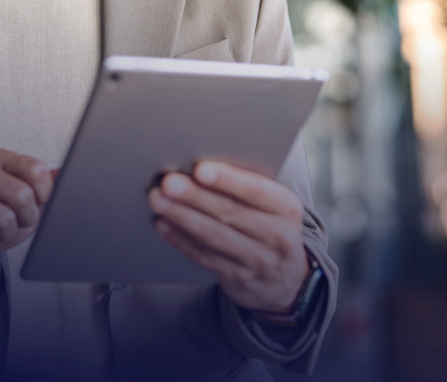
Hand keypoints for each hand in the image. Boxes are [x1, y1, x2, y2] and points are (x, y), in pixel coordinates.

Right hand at [0, 149, 54, 279]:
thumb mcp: (28, 203)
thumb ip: (48, 186)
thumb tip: (67, 173)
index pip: (36, 170)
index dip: (45, 196)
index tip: (38, 204)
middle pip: (22, 195)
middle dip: (27, 219)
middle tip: (16, 222)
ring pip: (3, 218)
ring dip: (5, 234)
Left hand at [148, 160, 309, 312]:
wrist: (288, 280)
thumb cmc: (272, 226)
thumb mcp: (276, 206)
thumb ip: (250, 187)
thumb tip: (202, 165)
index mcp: (287, 208)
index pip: (256, 191)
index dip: (228, 180)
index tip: (200, 169)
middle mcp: (277, 236)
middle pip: (230, 213)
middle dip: (195, 196)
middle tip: (168, 182)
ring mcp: (257, 261)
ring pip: (213, 236)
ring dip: (182, 216)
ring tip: (158, 199)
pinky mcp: (237, 279)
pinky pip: (203, 256)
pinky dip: (180, 239)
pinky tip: (163, 224)